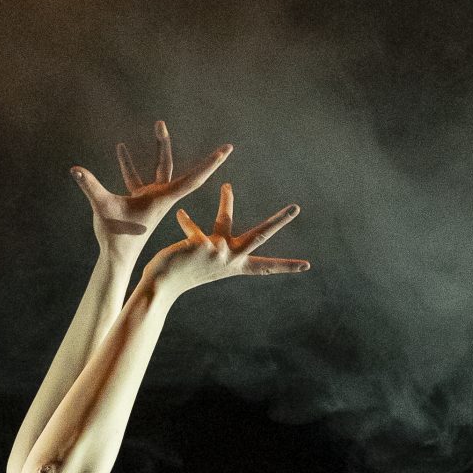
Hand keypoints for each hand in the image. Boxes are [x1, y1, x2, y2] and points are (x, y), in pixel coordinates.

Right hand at [70, 120, 233, 250]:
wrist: (117, 259)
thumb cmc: (116, 237)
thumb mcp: (102, 207)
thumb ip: (91, 187)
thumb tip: (75, 170)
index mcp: (162, 198)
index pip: (193, 178)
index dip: (210, 164)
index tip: (227, 150)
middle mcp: (161, 196)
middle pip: (171, 165)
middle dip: (170, 144)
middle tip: (173, 122)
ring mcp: (151, 198)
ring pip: (159, 169)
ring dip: (159, 148)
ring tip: (159, 125)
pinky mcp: (139, 201)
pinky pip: (137, 178)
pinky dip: (129, 164)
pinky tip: (121, 149)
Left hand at [144, 182, 309, 298]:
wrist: (164, 287)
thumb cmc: (186, 273)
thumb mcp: (211, 258)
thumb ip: (222, 242)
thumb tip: (227, 231)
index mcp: (235, 265)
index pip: (265, 267)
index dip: (287, 266)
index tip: (308, 266)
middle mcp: (231, 259)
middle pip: (260, 235)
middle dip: (279, 220)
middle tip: (296, 207)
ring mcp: (218, 252)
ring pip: (225, 221)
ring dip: (226, 202)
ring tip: (226, 185)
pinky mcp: (201, 246)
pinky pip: (192, 227)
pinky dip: (186, 222)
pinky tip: (180, 215)